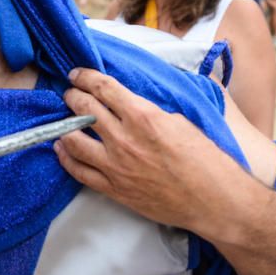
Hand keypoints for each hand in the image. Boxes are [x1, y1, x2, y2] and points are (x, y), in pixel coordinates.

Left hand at [54, 68, 230, 231]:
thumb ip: (149, 112)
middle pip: (84, 109)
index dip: (85, 77)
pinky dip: (66, 157)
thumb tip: (130, 107)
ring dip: (65, 125)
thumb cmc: (205, 160)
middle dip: (73, 96)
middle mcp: (124, 139)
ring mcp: (115, 166)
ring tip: (64, 121)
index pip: (103, 88)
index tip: (77, 74)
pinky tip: (63, 149)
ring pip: (73, 140)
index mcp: (143, 116)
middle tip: (70, 93)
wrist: (212, 200)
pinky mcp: (113, 189)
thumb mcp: (179, 122)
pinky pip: (79, 171)